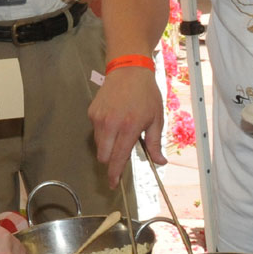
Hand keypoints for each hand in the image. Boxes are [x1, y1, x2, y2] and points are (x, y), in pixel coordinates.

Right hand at [88, 65, 163, 188]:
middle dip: (111, 161)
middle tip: (122, 155)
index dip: (115, 174)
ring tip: (120, 133)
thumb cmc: (146, 94)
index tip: (114, 184)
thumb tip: (160, 162)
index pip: (118, 158)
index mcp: (128, 127)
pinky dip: (104, 133)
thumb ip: (155, 143)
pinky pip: (96, 131)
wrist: (129, 69)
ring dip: (108, 147)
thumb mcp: (156, 118)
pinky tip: (114, 121)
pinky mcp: (92, 112)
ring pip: (99, 144)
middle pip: (103, 156)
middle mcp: (110, 124)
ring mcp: (98, 118)